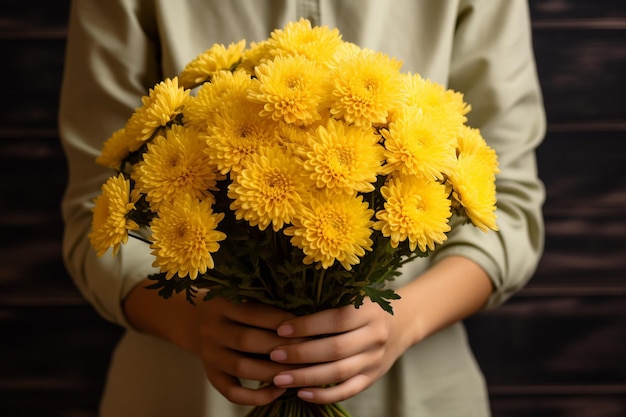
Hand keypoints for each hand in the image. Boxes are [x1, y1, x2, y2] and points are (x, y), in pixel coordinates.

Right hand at [193, 297, 304, 405]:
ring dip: (273, 372)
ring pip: (242, 368)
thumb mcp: (241, 297)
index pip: (255, 313)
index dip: (282, 321)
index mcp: (221, 304)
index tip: (307, 328)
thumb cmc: (232, 307)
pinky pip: (233, 392)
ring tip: (300, 373)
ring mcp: (209, 355)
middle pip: (248, 341)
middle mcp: (211, 330)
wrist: (195, 320)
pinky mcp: (211, 376)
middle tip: (309, 352)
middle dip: (281, 348)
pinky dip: (257, 395)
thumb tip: (303, 320)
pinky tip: (280, 390)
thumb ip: (264, 306)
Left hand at [268, 299, 413, 403]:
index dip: (307, 326)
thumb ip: (329, 302)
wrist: (402, 323)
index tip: (280, 329)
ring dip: (306, 377)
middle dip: (301, 354)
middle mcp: (375, 336)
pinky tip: (301, 393)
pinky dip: (323, 395)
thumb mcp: (355, 297)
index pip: (336, 320)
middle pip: (336, 349)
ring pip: (339, 373)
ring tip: (280, 378)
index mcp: (369, 311)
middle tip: (274, 355)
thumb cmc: (365, 307)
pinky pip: (348, 390)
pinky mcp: (373, 377)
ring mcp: (375, 359)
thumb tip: (284, 311)